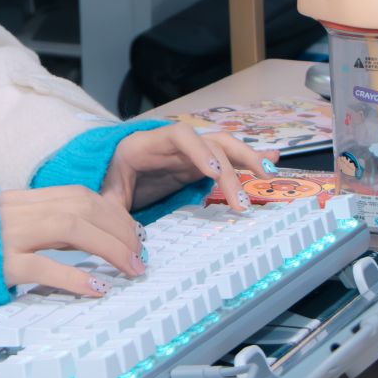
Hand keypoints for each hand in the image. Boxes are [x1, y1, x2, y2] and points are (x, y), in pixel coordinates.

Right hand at [0, 185, 148, 297]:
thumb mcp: (3, 229)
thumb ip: (38, 228)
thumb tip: (85, 236)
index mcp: (18, 200)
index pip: (77, 194)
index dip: (112, 212)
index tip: (133, 233)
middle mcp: (14, 211)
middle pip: (81, 207)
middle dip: (119, 229)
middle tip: (140, 254)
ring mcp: (5, 236)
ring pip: (70, 228)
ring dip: (109, 248)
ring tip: (130, 268)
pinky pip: (44, 267)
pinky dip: (76, 277)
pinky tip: (97, 288)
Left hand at [100, 125, 269, 213]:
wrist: (108, 168)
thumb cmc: (107, 177)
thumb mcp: (105, 192)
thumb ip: (114, 210)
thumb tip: (130, 240)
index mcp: (148, 144)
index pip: (180, 136)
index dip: (200, 152)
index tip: (214, 173)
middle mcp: (174, 144)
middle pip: (210, 142)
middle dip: (231, 167)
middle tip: (242, 200)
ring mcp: (189, 153)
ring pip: (224, 147)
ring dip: (248, 160)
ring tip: (268, 175)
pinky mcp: (198, 165)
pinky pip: (226, 159)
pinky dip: (248, 160)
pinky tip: (271, 162)